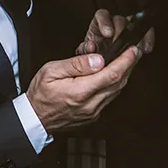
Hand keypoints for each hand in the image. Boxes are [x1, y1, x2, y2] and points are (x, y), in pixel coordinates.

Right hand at [25, 47, 142, 132]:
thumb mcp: (51, 71)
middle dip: (129, 66)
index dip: (125, 61)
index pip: (111, 75)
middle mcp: (90, 104)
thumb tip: (98, 59)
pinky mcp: (93, 116)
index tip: (132, 51)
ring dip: (123, 76)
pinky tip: (112, 77)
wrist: (34, 117)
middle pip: (118, 83)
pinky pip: (109, 99)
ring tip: (126, 62)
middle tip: (133, 53)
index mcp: (80, 92)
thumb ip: (76, 65)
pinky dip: (114, 86)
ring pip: (116, 92)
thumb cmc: (40, 94)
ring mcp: (93, 112)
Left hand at [76, 8, 155, 56]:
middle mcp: (112, 27)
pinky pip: (144, 34)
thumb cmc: (90, 60)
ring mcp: (125, 33)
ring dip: (135, 36)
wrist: (98, 70)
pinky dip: (146, 40)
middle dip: (121, 31)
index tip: (107, 33)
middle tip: (120, 43)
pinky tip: (145, 48)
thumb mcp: (84, 55)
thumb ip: (85, 50)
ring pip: (133, 26)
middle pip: (119, 20)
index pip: (102, 16)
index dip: (105, 22)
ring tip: (135, 47)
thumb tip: (91, 46)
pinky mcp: (135, 42)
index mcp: (97, 27)